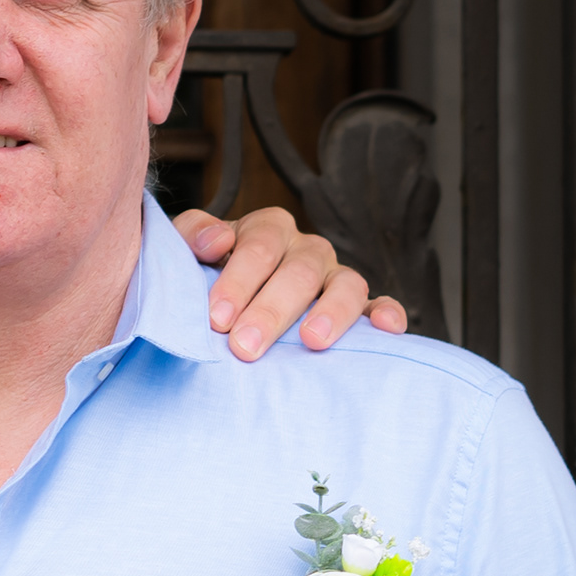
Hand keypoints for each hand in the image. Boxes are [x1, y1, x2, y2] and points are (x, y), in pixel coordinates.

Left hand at [173, 206, 408, 359]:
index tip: (216, 318)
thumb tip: (218, 241)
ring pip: (347, 284)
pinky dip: (387, 313)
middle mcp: (306, 249)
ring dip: (331, 312)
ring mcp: (335, 276)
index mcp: (267, 229)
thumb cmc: (207, 273)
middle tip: (245, 346)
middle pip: (299, 271)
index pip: (258, 247)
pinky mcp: (358, 305)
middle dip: (271, 310)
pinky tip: (387, 328)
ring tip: (312, 341)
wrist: (229, 301)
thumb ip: (192, 235)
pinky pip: (379, 303)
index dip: (238, 281)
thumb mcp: (188, 248)